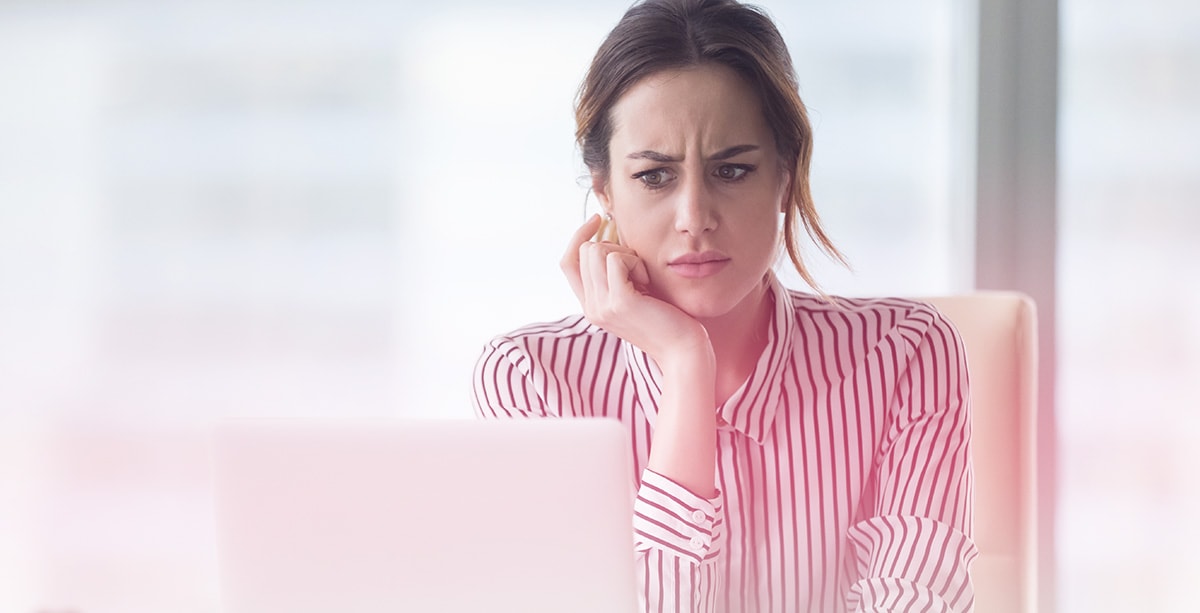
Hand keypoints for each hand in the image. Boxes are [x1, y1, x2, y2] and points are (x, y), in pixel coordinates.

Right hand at [560, 215, 711, 366]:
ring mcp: (602, 306)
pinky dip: (635, 262)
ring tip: (643, 277)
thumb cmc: (667, 319)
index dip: (578, 237)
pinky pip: (617, 259)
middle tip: (638, 269)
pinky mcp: (619, 302)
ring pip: (596, 250)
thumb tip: (609, 235)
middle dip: (614, 247)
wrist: (683, 351)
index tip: (599, 220)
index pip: (567, 262)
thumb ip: (616, 275)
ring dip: (625, 254)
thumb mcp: (634, 294)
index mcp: (591, 306)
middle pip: (584, 251)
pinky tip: (648, 281)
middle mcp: (590, 308)